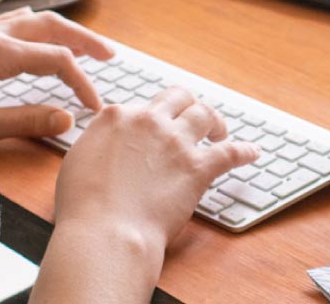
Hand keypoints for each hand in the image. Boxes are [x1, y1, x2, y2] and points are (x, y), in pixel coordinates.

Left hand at [0, 8, 114, 142]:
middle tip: (109, 55)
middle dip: (84, 39)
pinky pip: (14, 21)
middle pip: (53, 27)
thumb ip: (29, 121)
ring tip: (82, 44)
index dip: (82, 83)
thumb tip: (69, 119)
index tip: (94, 106)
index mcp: (0, 53)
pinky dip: (37, 26)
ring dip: (62, 30)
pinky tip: (38, 34)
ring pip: (33, 19)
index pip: (58, 61)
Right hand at [52, 87, 259, 255]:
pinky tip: (252, 153)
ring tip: (219, 132)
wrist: (106, 231)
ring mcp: (175, 142)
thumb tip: (105, 143)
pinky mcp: (198, 167)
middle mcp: (148, 121)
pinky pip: (230, 152)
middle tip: (194, 119)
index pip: (141, 106)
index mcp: (115, 117)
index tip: (155, 129)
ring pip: (204, 114)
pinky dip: (244, 151)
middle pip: (177, 98)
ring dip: (215, 121)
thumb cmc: (83, 207)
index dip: (151, 118)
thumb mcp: (77, 161)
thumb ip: (96, 144)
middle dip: (188, 105)